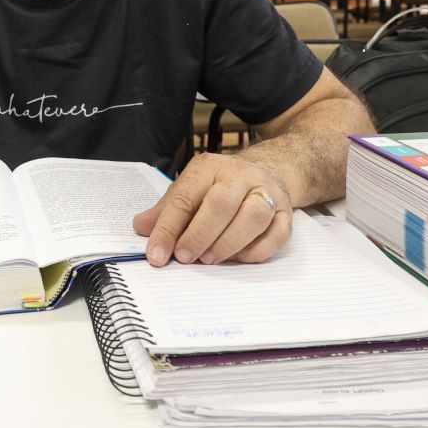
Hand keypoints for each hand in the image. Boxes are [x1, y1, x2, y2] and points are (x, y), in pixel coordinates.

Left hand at [132, 152, 291, 266]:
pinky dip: (255, 251)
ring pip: (254, 216)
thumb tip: (141, 228)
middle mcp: (240, 176)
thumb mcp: (189, 189)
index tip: (156, 255)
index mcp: (208, 167)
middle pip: (222, 203)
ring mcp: (267, 192)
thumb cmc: (219, 186)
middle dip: (200, 235)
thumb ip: (166, 210)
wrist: (268, 170)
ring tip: (209, 259)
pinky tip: (236, 258)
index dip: (167, 229)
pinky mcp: (286, 213)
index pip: (184, 198)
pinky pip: (276, 235)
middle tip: (185, 257)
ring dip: (228, 243)